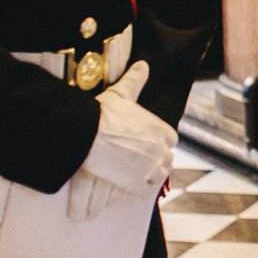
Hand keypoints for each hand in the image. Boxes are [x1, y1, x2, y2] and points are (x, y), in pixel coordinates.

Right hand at [69, 62, 169, 218]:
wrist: (88, 134)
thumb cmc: (103, 113)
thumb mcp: (122, 93)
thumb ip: (135, 80)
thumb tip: (143, 64)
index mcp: (163, 131)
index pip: (169, 140)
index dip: (158, 144)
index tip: (146, 146)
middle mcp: (162, 151)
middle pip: (165, 161)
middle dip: (154, 162)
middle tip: (137, 164)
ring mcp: (152, 170)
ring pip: (157, 177)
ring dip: (148, 178)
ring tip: (133, 178)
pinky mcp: (137, 186)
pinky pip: (145, 192)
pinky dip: (137, 191)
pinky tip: (127, 189)